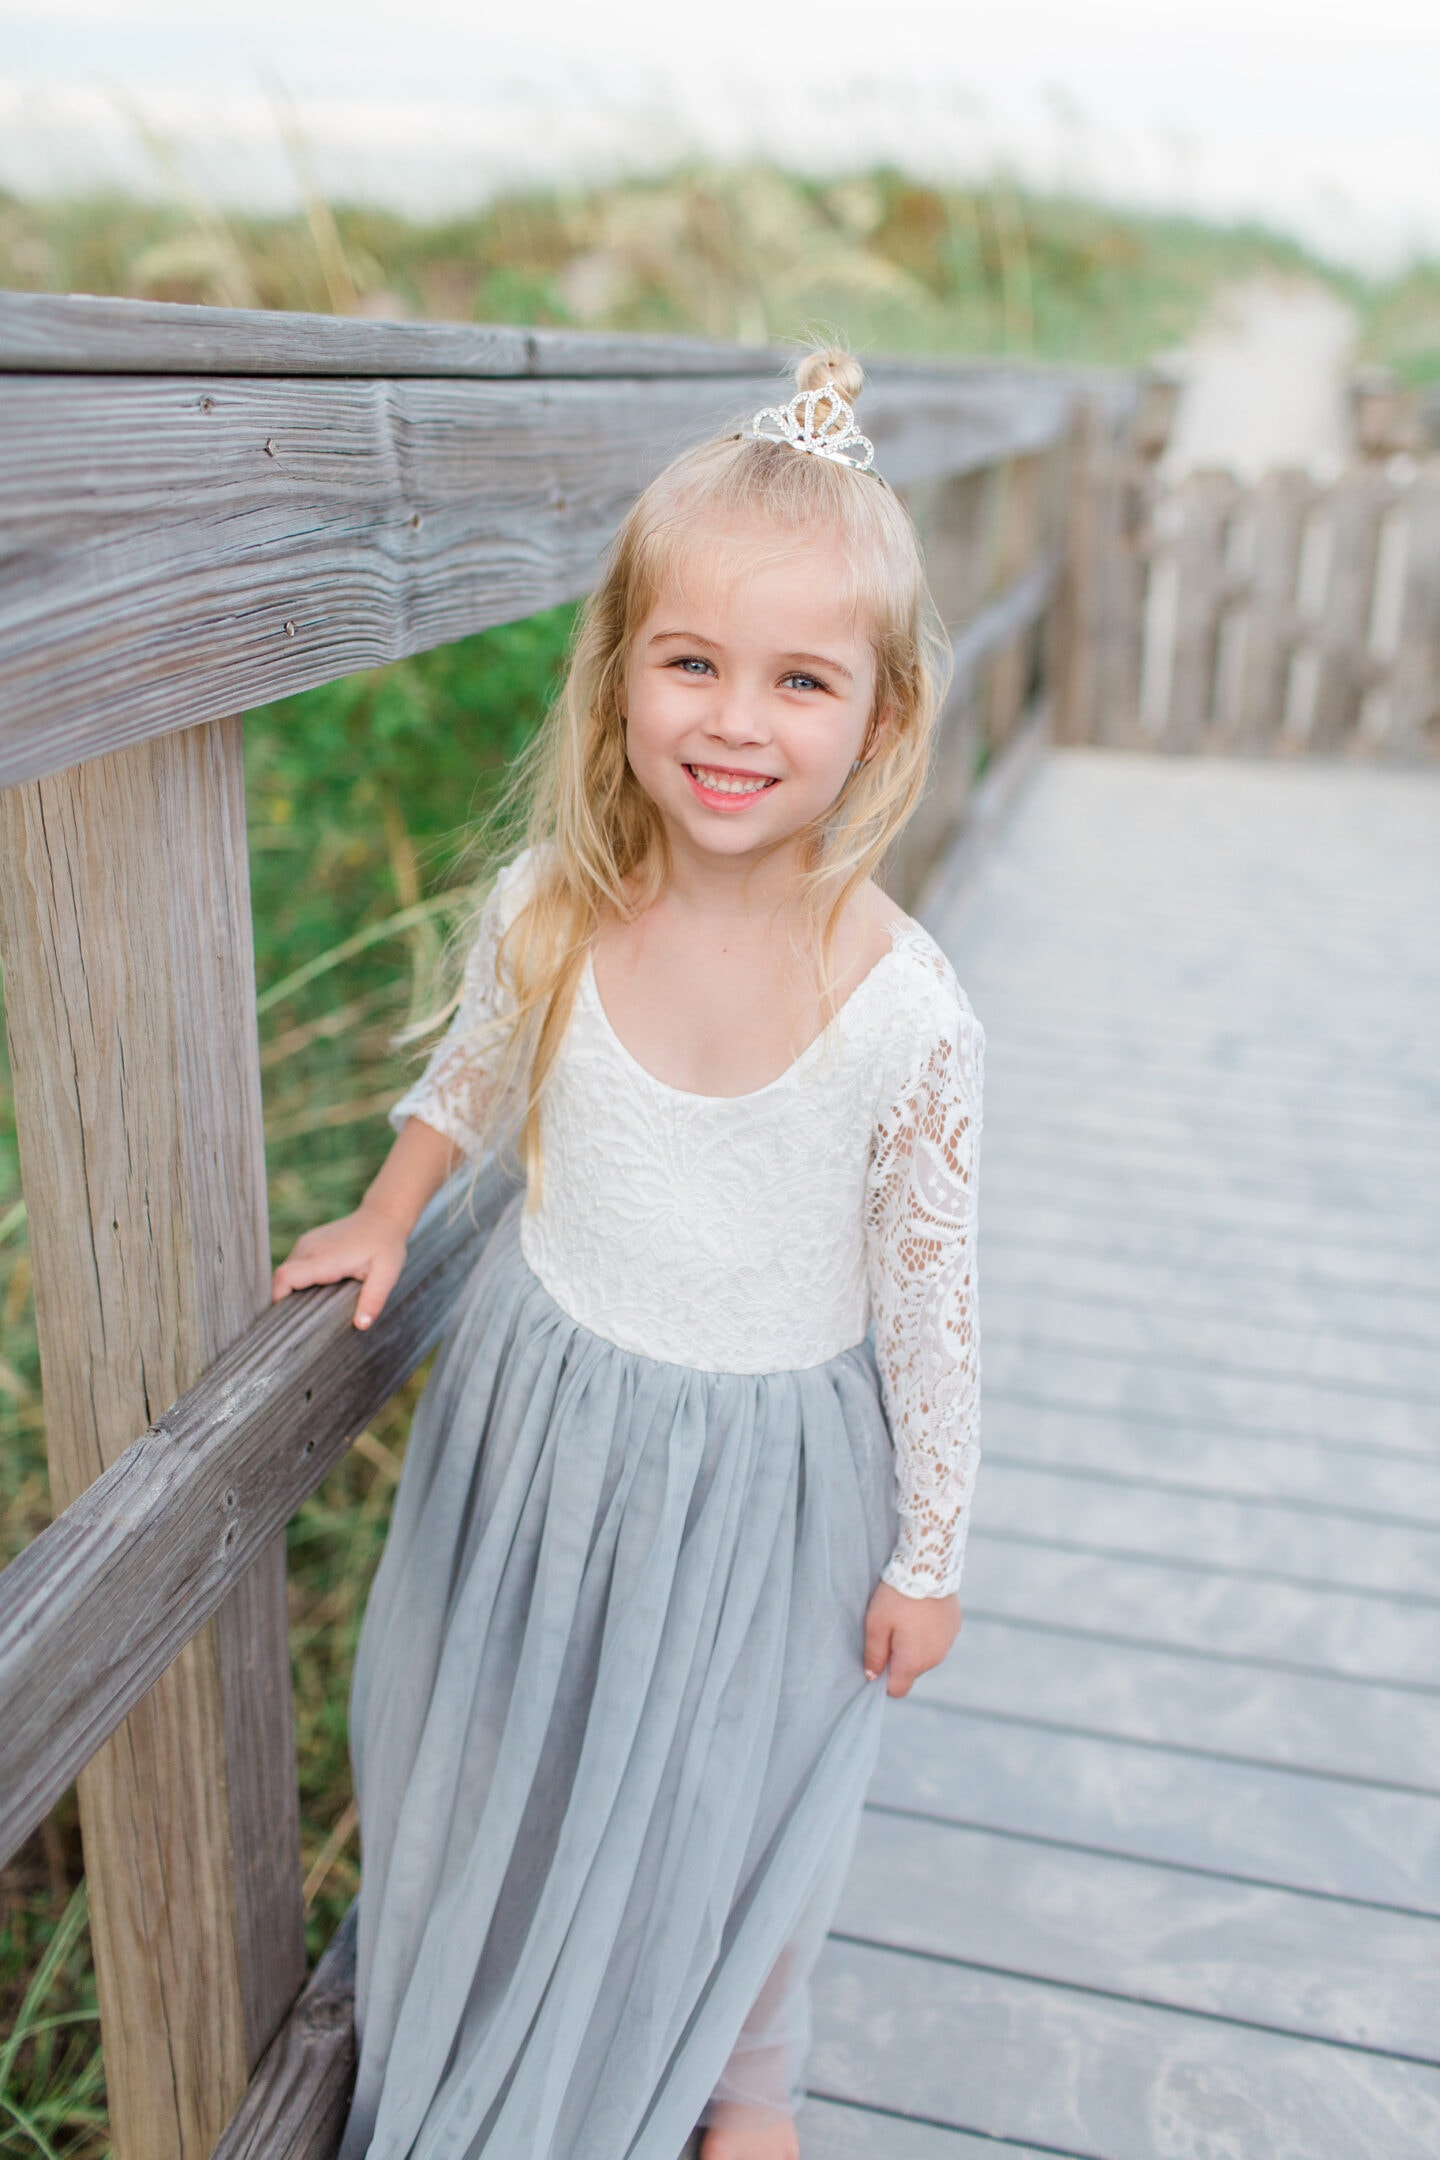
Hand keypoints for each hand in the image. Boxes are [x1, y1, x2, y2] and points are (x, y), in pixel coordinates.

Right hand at [270, 1201, 410, 1330]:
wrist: (383, 1216)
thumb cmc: (386, 1246)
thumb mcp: (386, 1274)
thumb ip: (373, 1299)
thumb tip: (362, 1325)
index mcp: (326, 1258)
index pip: (285, 1277)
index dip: (279, 1299)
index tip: (288, 1318)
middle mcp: (310, 1248)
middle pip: (282, 1278)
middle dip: (286, 1299)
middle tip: (303, 1319)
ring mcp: (307, 1242)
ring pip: (286, 1271)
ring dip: (293, 1289)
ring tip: (311, 1306)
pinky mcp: (309, 1242)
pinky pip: (294, 1264)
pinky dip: (298, 1279)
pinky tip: (316, 1290)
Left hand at [862, 1580, 960, 1697]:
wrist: (928, 1567)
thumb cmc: (897, 1596)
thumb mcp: (876, 1624)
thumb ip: (874, 1654)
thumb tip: (872, 1676)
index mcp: (913, 1662)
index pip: (897, 1690)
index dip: (884, 1679)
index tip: (879, 1658)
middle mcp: (934, 1659)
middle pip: (911, 1671)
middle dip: (899, 1658)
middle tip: (890, 1629)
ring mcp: (947, 1643)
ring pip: (925, 1655)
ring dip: (915, 1645)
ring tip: (907, 1617)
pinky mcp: (955, 1627)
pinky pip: (938, 1639)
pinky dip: (928, 1632)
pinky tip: (921, 1611)